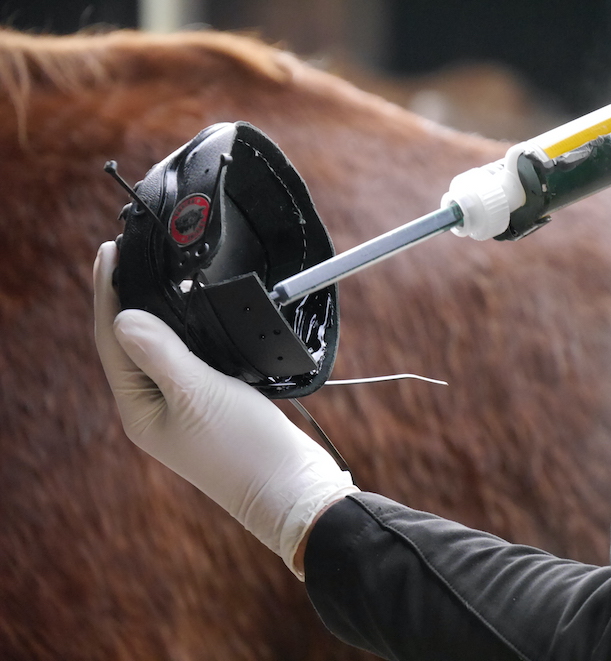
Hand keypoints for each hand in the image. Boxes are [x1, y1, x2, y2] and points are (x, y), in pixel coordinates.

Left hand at [93, 241, 357, 578]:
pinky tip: (198, 313)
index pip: (113, 340)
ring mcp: (185, 407)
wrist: (292, 489)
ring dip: (157, 311)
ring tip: (155, 274)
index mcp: (139, 409)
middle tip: (127, 254)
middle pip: (131, 342)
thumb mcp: (198, 394)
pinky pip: (191, 358)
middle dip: (126, 297)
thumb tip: (122, 316)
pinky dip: (189, 330)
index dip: (107, 293)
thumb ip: (161, 353)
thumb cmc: (245, 449)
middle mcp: (156, 408)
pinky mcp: (215, 404)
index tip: (108, 251)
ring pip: (162, 349)